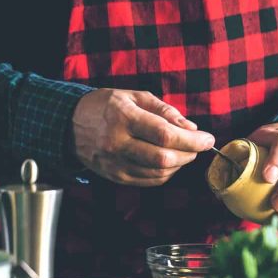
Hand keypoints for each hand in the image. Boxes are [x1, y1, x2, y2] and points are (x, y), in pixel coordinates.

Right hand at [72, 89, 213, 186]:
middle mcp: (117, 143)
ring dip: (179, 165)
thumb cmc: (106, 106)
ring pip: (158, 173)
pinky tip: (169, 162)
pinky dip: (165, 173)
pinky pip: (148, 181)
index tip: (207, 138)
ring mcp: (115, 163)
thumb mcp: (134, 96)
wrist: (70, 125)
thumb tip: (191, 128)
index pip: (164, 134)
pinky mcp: (115, 176)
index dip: (191, 139)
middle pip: (163, 158)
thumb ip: (165, 110)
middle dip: (189, 154)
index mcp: (123, 117)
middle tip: (197, 145)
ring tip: (183, 151)